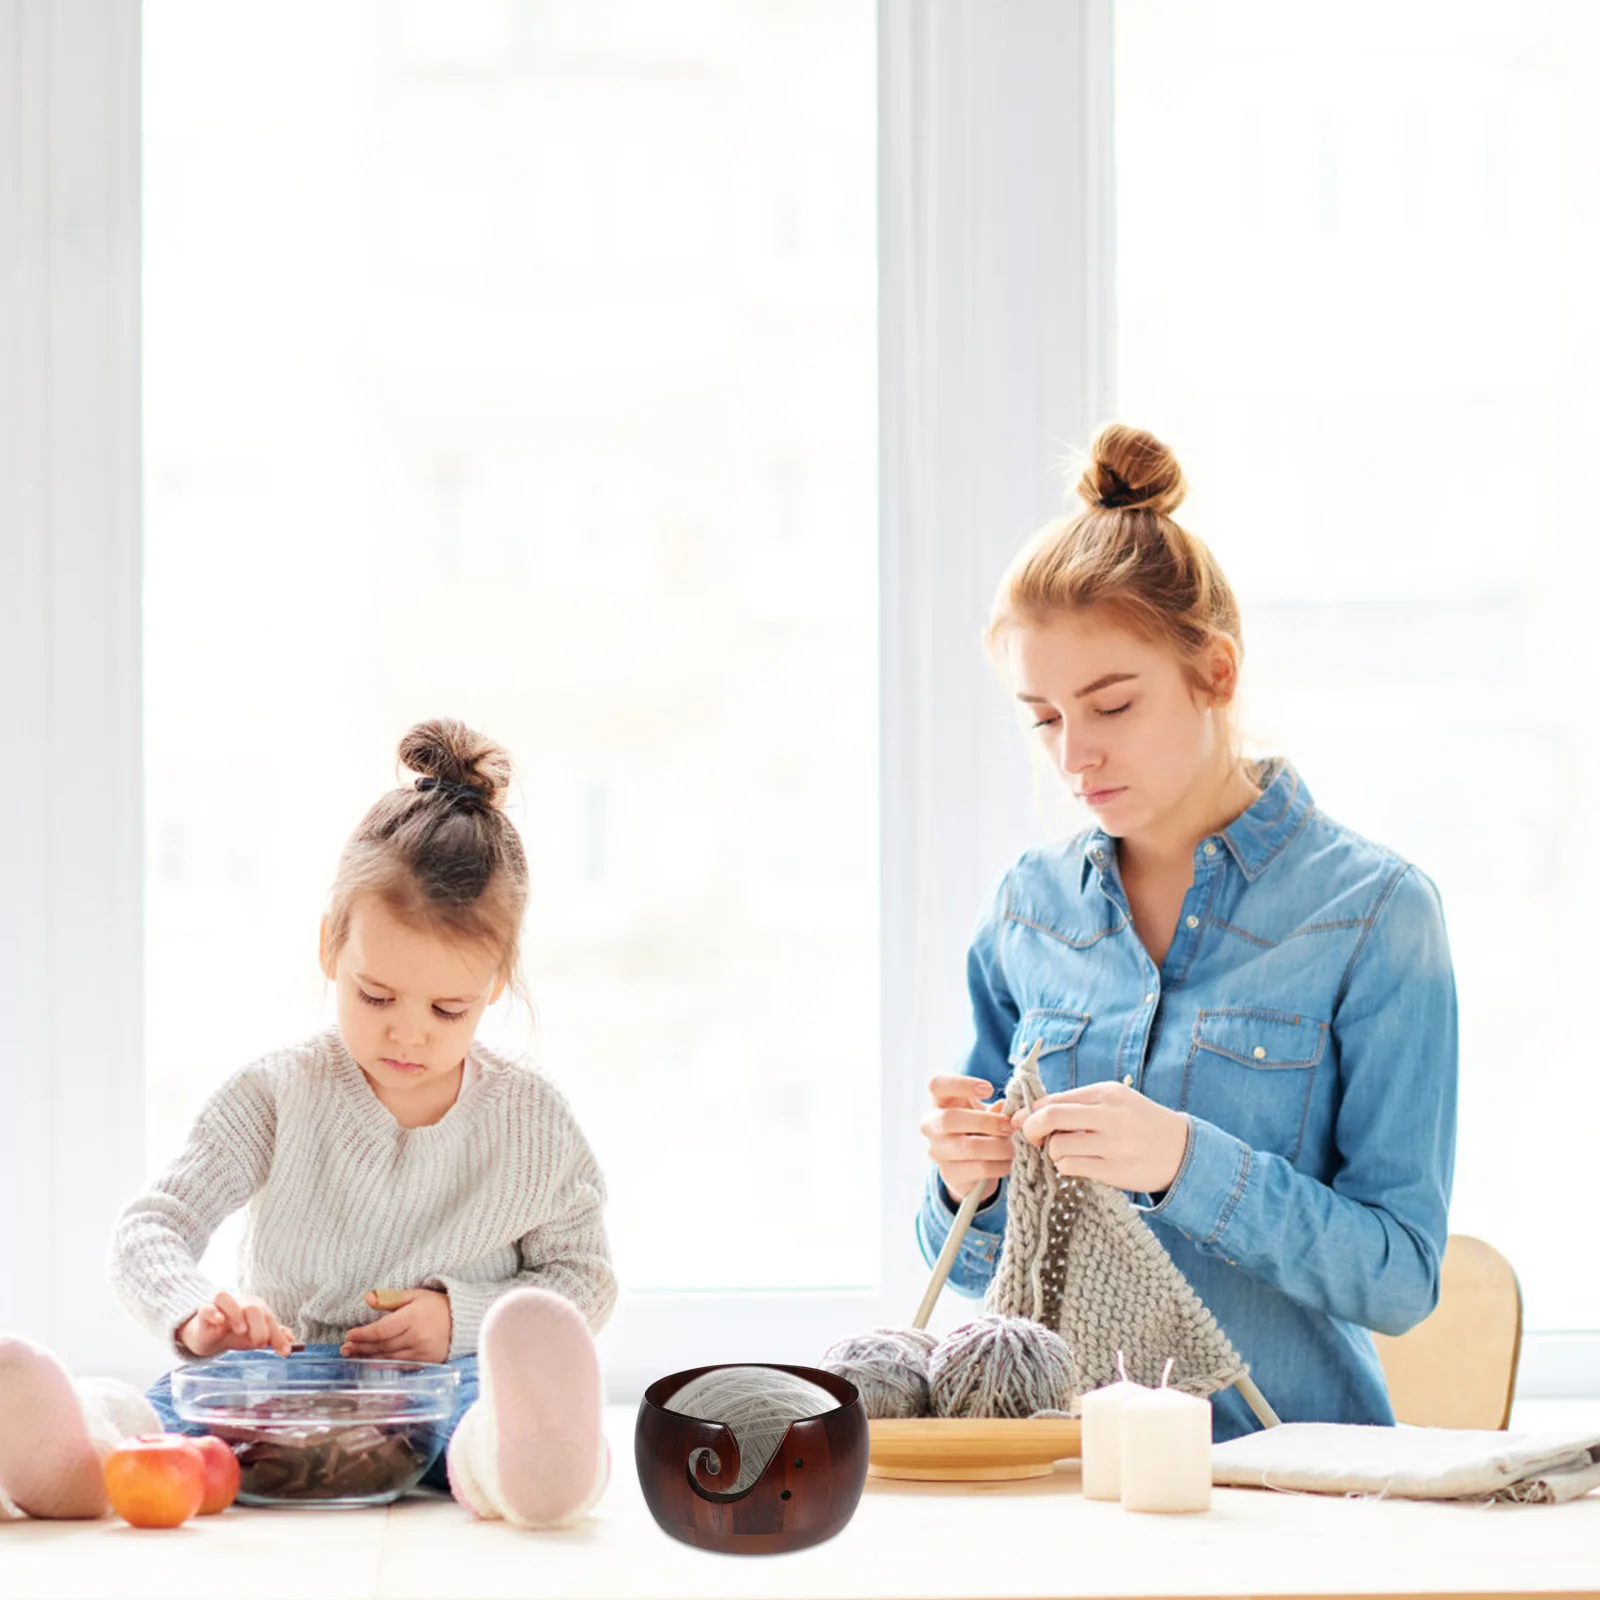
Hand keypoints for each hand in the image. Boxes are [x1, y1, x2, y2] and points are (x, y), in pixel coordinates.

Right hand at [178, 1291, 295, 1357]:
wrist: (207, 1335)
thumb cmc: (233, 1332)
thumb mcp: (254, 1336)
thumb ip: (273, 1336)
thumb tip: (292, 1339)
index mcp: (255, 1308)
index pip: (269, 1318)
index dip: (278, 1336)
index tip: (285, 1352)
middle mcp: (239, 1304)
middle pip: (253, 1308)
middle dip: (260, 1328)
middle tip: (259, 1344)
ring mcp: (220, 1308)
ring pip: (227, 1299)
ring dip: (236, 1314)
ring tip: (241, 1331)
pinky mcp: (203, 1314)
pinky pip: (205, 1308)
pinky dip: (213, 1313)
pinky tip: (219, 1322)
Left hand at [341, 1288, 451, 1363]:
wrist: (463, 1320)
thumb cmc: (436, 1305)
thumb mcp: (415, 1295)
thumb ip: (391, 1298)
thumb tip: (368, 1299)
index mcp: (413, 1317)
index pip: (382, 1329)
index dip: (363, 1334)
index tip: (349, 1335)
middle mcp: (416, 1337)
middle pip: (383, 1345)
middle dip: (362, 1347)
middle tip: (345, 1348)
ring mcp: (421, 1352)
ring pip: (389, 1357)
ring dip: (369, 1357)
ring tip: (353, 1355)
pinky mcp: (426, 1362)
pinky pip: (400, 1365)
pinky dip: (385, 1364)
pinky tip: (373, 1362)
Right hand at [921, 1074, 1016, 1204]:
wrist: (969, 1167)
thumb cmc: (977, 1129)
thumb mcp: (983, 1113)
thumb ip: (995, 1109)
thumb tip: (1006, 1106)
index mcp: (939, 1103)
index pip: (937, 1085)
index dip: (961, 1084)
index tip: (989, 1089)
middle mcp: (931, 1126)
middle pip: (949, 1118)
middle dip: (986, 1121)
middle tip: (1008, 1125)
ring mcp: (937, 1151)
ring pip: (968, 1147)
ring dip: (998, 1146)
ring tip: (1012, 1147)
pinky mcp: (949, 1174)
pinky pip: (980, 1168)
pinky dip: (1000, 1165)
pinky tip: (1007, 1162)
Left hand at [1012, 1082, 1189, 1194]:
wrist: (1182, 1150)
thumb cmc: (1139, 1122)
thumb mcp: (1114, 1101)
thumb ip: (1078, 1103)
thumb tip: (1033, 1110)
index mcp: (1106, 1094)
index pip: (1055, 1098)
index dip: (1030, 1110)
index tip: (1019, 1119)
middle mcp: (1110, 1116)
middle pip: (1051, 1118)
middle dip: (1030, 1128)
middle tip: (1028, 1137)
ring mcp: (1113, 1145)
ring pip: (1057, 1147)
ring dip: (1052, 1152)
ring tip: (1065, 1152)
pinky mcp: (1114, 1171)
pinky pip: (1071, 1168)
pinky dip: (1066, 1167)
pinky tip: (1077, 1164)